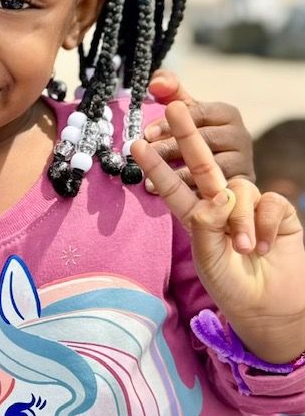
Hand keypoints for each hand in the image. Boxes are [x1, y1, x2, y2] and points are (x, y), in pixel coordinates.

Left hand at [133, 101, 304, 362]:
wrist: (274, 308)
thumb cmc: (234, 288)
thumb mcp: (209, 260)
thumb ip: (206, 226)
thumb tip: (217, 195)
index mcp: (195, 217)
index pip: (172, 186)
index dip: (157, 165)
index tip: (138, 143)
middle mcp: (219, 206)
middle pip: (203, 164)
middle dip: (188, 135)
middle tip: (175, 107)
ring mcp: (249, 206)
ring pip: (240, 190)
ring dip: (242, 220)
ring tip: (244, 249)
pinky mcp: (277, 211)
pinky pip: (270, 202)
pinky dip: (267, 225)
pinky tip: (266, 247)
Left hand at [144, 71, 253, 186]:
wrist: (227, 172)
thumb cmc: (202, 134)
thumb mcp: (189, 111)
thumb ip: (171, 92)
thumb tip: (155, 82)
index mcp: (227, 113)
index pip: (198, 113)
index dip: (170, 123)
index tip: (146, 133)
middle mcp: (240, 135)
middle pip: (202, 141)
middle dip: (169, 149)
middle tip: (142, 156)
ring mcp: (243, 162)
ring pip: (208, 168)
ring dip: (177, 175)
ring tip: (149, 182)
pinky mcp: (241, 186)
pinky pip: (214, 191)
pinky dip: (190, 194)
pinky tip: (170, 198)